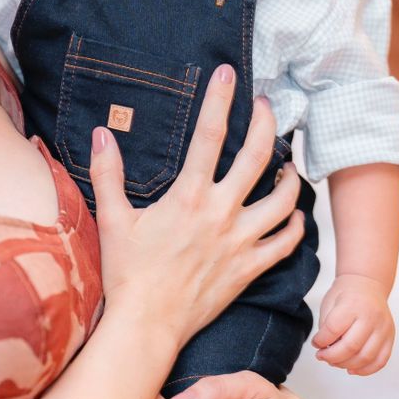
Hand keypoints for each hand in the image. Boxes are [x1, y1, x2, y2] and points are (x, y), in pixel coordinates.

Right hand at [89, 66, 303, 349]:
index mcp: (188, 196)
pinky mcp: (250, 269)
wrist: (147, 324)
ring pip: (284, 199)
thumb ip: (108, 173)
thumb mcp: (113, 218)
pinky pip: (286, 242)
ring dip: (290, 175)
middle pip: (258, 157)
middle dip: (267, 123)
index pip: (210, 135)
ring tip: (288, 162)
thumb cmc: (127, 273)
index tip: (229, 74)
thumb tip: (101, 133)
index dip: (221, 99)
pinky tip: (295, 215)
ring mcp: (241, 241)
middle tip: (267, 106)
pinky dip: (296, 225)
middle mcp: (222, 213)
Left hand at [312, 274, 393, 374]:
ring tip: (334, 362)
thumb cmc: (346, 295)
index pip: (333, 329)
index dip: (320, 341)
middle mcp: (371, 317)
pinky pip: (380, 361)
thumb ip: (327, 327)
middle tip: (322, 356)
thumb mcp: (330, 303)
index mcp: (352, 305)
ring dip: (346, 365)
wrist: (368, 284)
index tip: (316, 343)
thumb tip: (326, 351)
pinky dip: (365, 370)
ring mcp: (383, 328)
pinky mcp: (390, 337)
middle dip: (331, 356)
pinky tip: (351, 369)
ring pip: (365, 357)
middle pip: (350, 347)